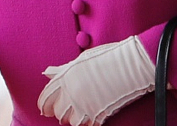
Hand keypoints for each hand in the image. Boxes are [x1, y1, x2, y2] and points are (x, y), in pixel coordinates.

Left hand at [38, 36, 153, 125]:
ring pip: (69, 121)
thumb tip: (48, 73)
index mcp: (65, 78)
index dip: (45, 105)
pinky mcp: (97, 114)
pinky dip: (87, 122)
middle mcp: (71, 92)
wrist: (131, 64)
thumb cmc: (107, 58)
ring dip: (73, 118)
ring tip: (81, 111)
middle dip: (60, 111)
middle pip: (57, 112)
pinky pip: (85, 125)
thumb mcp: (81, 60)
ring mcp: (84, 104)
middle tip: (68, 107)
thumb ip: (63, 70)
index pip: (46, 98)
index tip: (46, 108)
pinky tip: (92, 114)